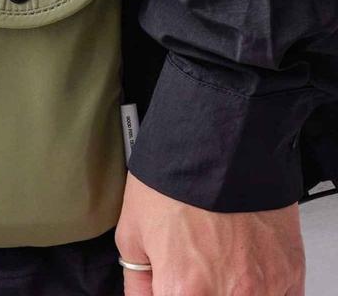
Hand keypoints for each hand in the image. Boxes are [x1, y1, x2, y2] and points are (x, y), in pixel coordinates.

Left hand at [115, 173, 305, 295]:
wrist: (222, 143)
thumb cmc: (174, 179)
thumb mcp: (132, 232)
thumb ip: (138, 282)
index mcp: (183, 291)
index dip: (166, 293)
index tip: (167, 284)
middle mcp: (229, 295)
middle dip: (194, 289)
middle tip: (190, 268)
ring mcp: (265, 288)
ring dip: (228, 289)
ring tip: (216, 261)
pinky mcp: (291, 273)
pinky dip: (259, 290)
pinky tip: (242, 267)